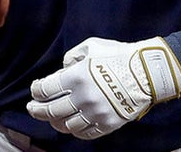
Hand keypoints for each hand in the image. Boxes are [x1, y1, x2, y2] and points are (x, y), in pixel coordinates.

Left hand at [26, 37, 180, 139]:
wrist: (148, 72)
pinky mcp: (108, 124)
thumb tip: (62, 70)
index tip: (35, 90)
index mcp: (77, 77)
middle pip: (51, 111)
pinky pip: (85, 134)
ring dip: (56, 121)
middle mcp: (83, 98)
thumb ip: (72, 57)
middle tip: (32, 108)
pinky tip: (72, 125)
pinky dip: (75, 130)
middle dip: (37, 110)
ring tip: (53, 117)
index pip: (46, 89)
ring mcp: (96, 113)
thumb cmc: (119, 55)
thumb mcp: (92, 46)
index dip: (36, 90)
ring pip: (66, 125)